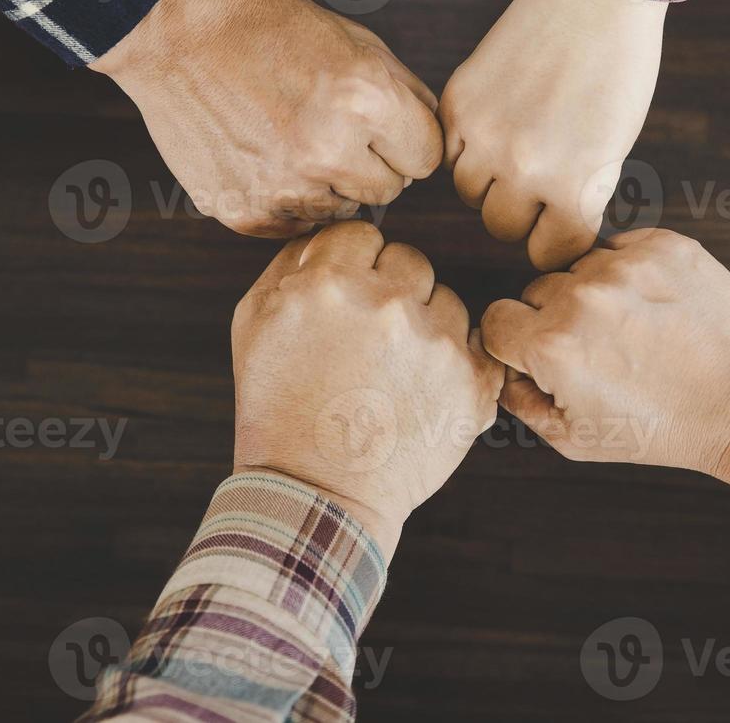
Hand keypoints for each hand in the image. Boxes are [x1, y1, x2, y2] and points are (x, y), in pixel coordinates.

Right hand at [93, 0, 442, 236]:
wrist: (173, 35)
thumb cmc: (267, 29)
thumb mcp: (354, 40)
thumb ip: (406, 94)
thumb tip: (436, 147)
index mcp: (364, 98)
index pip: (427, 158)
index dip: (407, 138)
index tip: (381, 124)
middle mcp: (327, 149)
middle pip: (391, 189)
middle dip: (372, 162)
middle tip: (331, 127)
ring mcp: (283, 187)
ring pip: (344, 210)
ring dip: (330, 183)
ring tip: (292, 136)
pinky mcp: (246, 211)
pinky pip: (297, 224)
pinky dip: (289, 198)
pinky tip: (264, 155)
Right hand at [231, 221, 504, 559]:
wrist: (316, 494)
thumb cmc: (278, 409)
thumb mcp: (252, 323)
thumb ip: (291, 264)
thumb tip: (331, 236)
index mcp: (331, 282)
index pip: (362, 235)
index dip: (352, 267)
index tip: (345, 302)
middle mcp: (388, 303)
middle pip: (410, 261)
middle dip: (391, 291)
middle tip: (368, 343)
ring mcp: (436, 342)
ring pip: (447, 301)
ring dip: (427, 326)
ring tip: (393, 374)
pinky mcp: (472, 381)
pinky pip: (477, 344)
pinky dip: (457, 363)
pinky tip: (424, 389)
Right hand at [439, 0, 665, 269]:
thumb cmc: (619, 71)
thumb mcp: (614, 149)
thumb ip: (579, 198)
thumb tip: (548, 234)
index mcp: (572, 186)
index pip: (549, 252)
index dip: (557, 240)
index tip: (561, 224)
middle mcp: (521, 167)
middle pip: (503, 227)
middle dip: (523, 213)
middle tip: (541, 181)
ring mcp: (484, 133)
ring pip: (469, 193)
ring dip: (490, 181)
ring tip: (516, 149)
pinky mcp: (458, 101)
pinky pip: (447, 152)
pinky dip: (466, 148)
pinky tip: (494, 125)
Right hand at [481, 228, 729, 503]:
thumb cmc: (663, 429)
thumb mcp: (577, 440)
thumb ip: (523, 404)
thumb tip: (504, 371)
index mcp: (552, 347)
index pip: (495, 321)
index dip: (515, 344)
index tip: (543, 357)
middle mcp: (582, 298)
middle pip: (535, 291)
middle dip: (555, 319)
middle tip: (600, 352)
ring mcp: (626, 266)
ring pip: (580, 268)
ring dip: (594, 294)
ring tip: (635, 332)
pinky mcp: (664, 245)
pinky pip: (622, 248)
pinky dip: (632, 273)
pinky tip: (656, 309)